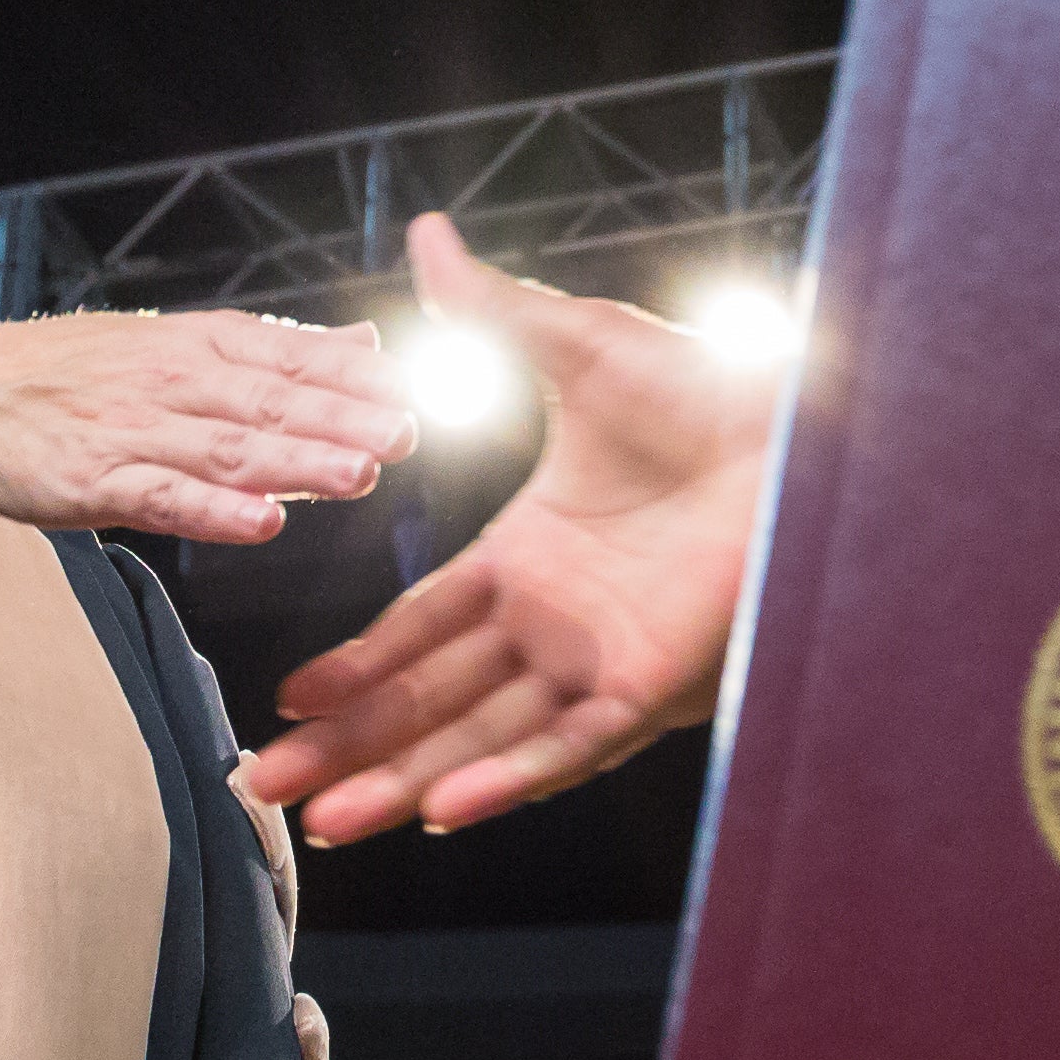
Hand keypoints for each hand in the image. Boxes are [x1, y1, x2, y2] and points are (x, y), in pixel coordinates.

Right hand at [0, 309, 416, 543]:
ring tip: (358, 474)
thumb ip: (280, 350)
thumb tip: (369, 341)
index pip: (295, 354)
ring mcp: (138, 432)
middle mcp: (177, 380)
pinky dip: (214, 511)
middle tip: (408, 433)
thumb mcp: (183, 342)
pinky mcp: (101, 482)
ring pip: (230, 449)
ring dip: (297, 463)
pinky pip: (166, 499)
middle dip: (343, 417)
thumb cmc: (87, 373)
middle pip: (273, 401)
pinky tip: (262, 523)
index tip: (420, 389)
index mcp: (203, 342)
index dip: (358, 374)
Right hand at [236, 217, 771, 842]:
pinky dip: (507, 779)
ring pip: (482, 738)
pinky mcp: (649, 684)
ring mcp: (596, 658)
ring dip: (403, 779)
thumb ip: (490, 311)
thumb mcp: (574, 344)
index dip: (353, 667)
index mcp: (527, 555)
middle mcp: (552, 620)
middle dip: (348, 745)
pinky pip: (566, 744)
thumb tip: (428, 237)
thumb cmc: (702, 385)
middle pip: (429, 699)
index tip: (288, 700)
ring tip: (329, 821)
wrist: (794, 420)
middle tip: (265, 784)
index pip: (419, 629)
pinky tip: (442, 808)